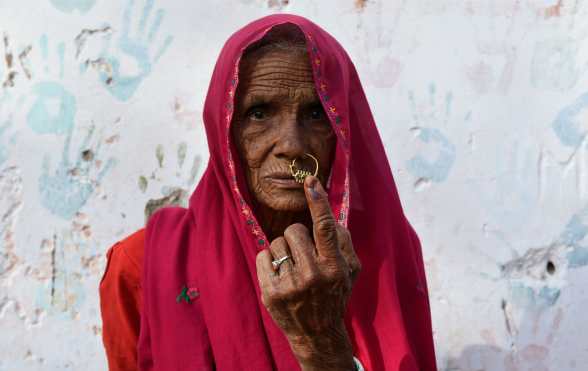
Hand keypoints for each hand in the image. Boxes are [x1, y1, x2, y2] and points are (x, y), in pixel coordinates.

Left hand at [256, 176, 360, 370]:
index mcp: (335, 267)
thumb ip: (342, 241)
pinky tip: (279, 275)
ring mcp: (290, 285)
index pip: (325, 227)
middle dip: (297, 237)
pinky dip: (268, 261)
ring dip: (283, 250)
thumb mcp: (350, 270)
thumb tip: (326, 212)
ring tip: (292, 268)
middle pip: (294, 231)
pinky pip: (262, 256)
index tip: (310, 181)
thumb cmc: (335, 294)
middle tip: (304, 255)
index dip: (318, 201)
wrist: (317, 333)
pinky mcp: (270, 293)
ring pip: (277, 243)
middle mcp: (313, 275)